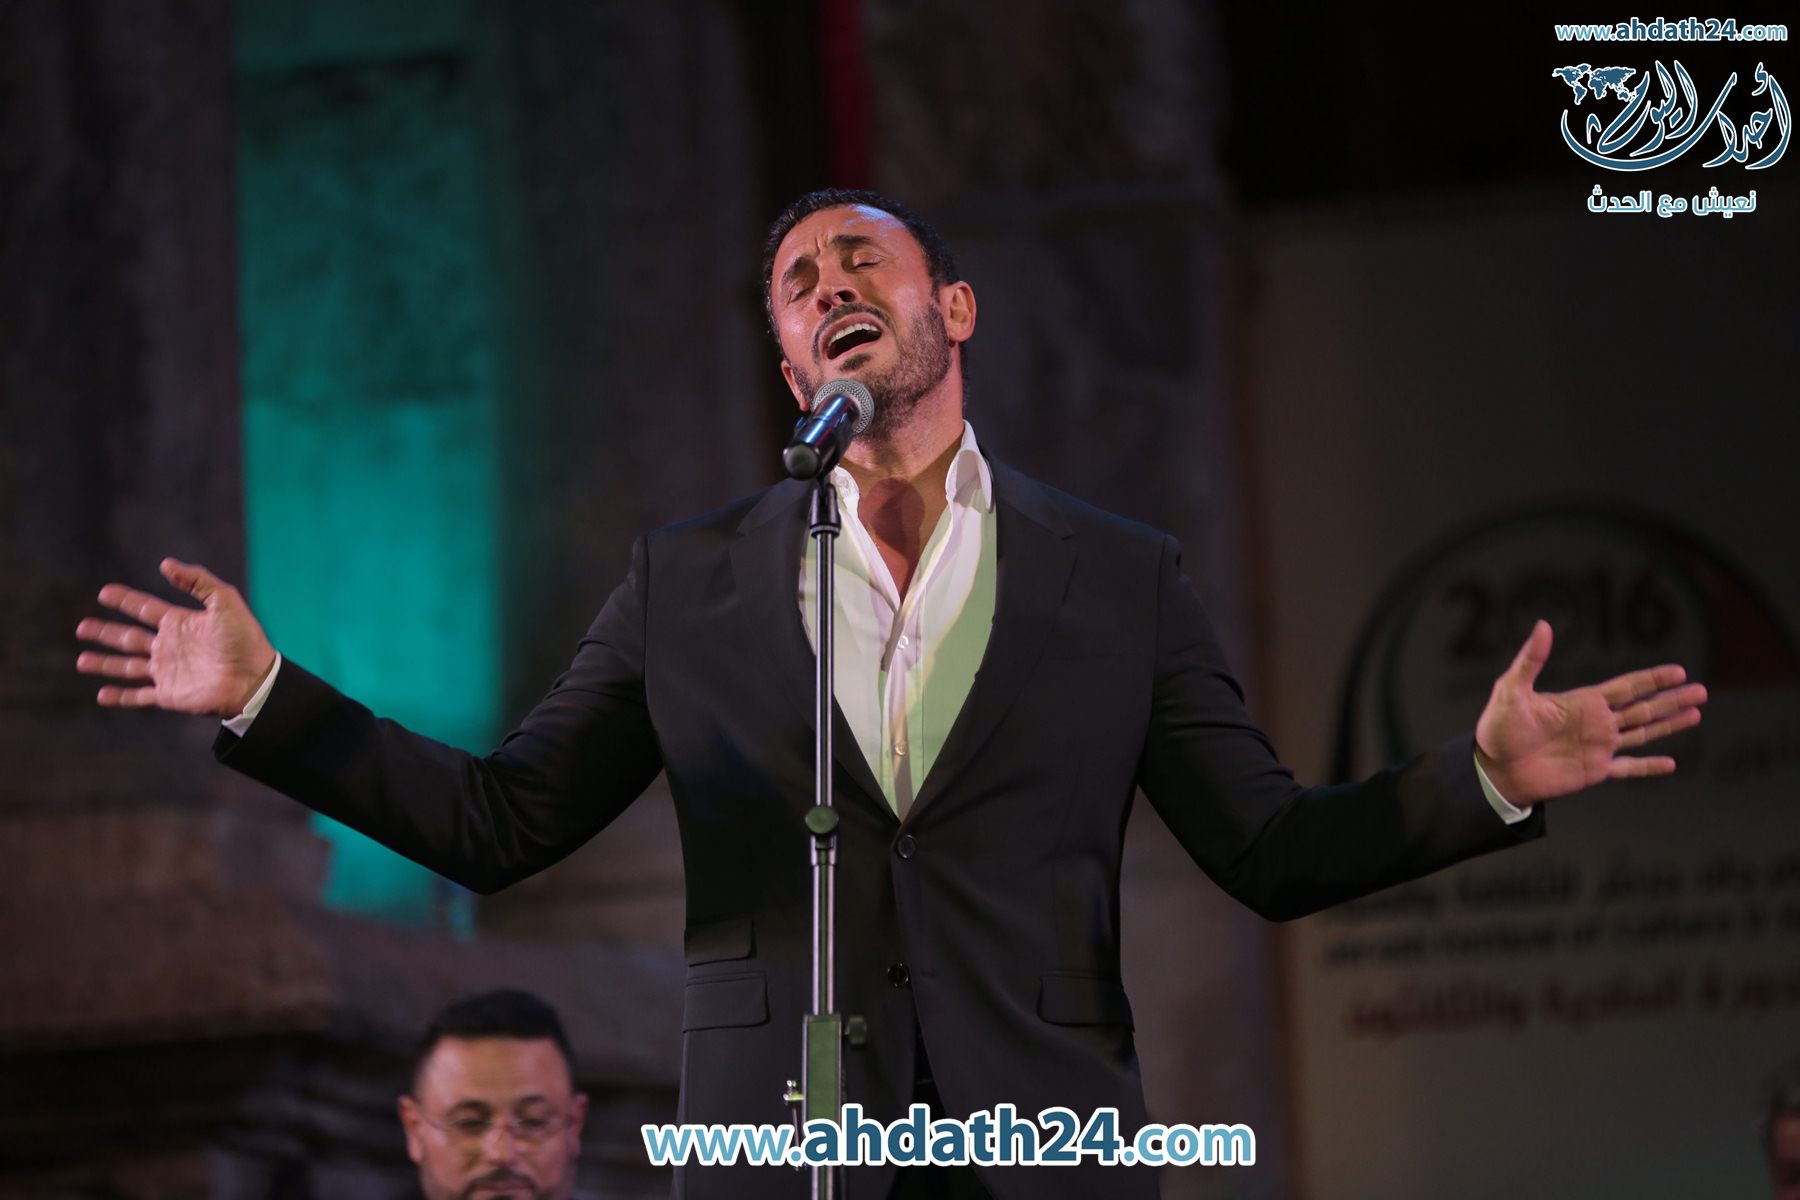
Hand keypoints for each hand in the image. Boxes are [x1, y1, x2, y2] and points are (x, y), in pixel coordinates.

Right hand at [76, 558, 276, 717]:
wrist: (253, 678)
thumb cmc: (244, 640)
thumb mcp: (225, 601)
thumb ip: (197, 581)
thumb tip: (165, 563)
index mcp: (180, 624)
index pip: (145, 609)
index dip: (125, 600)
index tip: (104, 592)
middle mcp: (170, 647)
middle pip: (129, 638)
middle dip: (105, 632)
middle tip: (81, 627)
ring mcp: (167, 672)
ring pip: (127, 667)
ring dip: (104, 663)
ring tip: (81, 660)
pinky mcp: (169, 695)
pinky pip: (138, 696)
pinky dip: (120, 696)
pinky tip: (101, 695)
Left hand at [1474, 619, 1706, 805]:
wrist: (1494, 769)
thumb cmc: (1498, 729)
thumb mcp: (1512, 690)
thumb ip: (1531, 660)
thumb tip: (1544, 624)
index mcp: (1582, 702)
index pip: (1627, 687)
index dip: (1652, 679)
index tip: (1678, 671)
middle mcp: (1596, 723)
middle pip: (1643, 708)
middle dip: (1672, 700)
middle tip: (1701, 691)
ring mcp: (1597, 748)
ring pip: (1643, 734)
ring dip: (1669, 726)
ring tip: (1695, 715)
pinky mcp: (1594, 772)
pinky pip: (1629, 769)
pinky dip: (1649, 767)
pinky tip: (1671, 763)